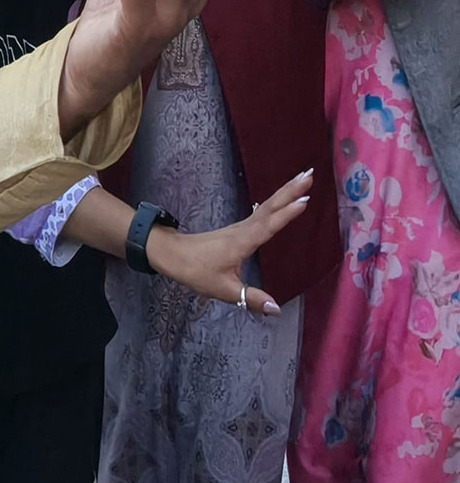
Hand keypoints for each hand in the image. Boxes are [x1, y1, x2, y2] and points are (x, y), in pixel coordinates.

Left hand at [145, 170, 313, 314]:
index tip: (305, 199)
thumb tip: (277, 309)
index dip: (287, 214)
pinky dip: (275, 203)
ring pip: (267, 206)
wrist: (170, 254)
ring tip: (303, 179)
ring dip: (285, 192)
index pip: (269, 225)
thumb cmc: (195, 270)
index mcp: (243, 241)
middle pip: (271, 206)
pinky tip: (283, 199)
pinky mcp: (238, 229)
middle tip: (310, 174)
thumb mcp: (223, 289)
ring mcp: (241, 227)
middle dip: (291, 190)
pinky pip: (262, 212)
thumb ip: (251, 298)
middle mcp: (244, 229)